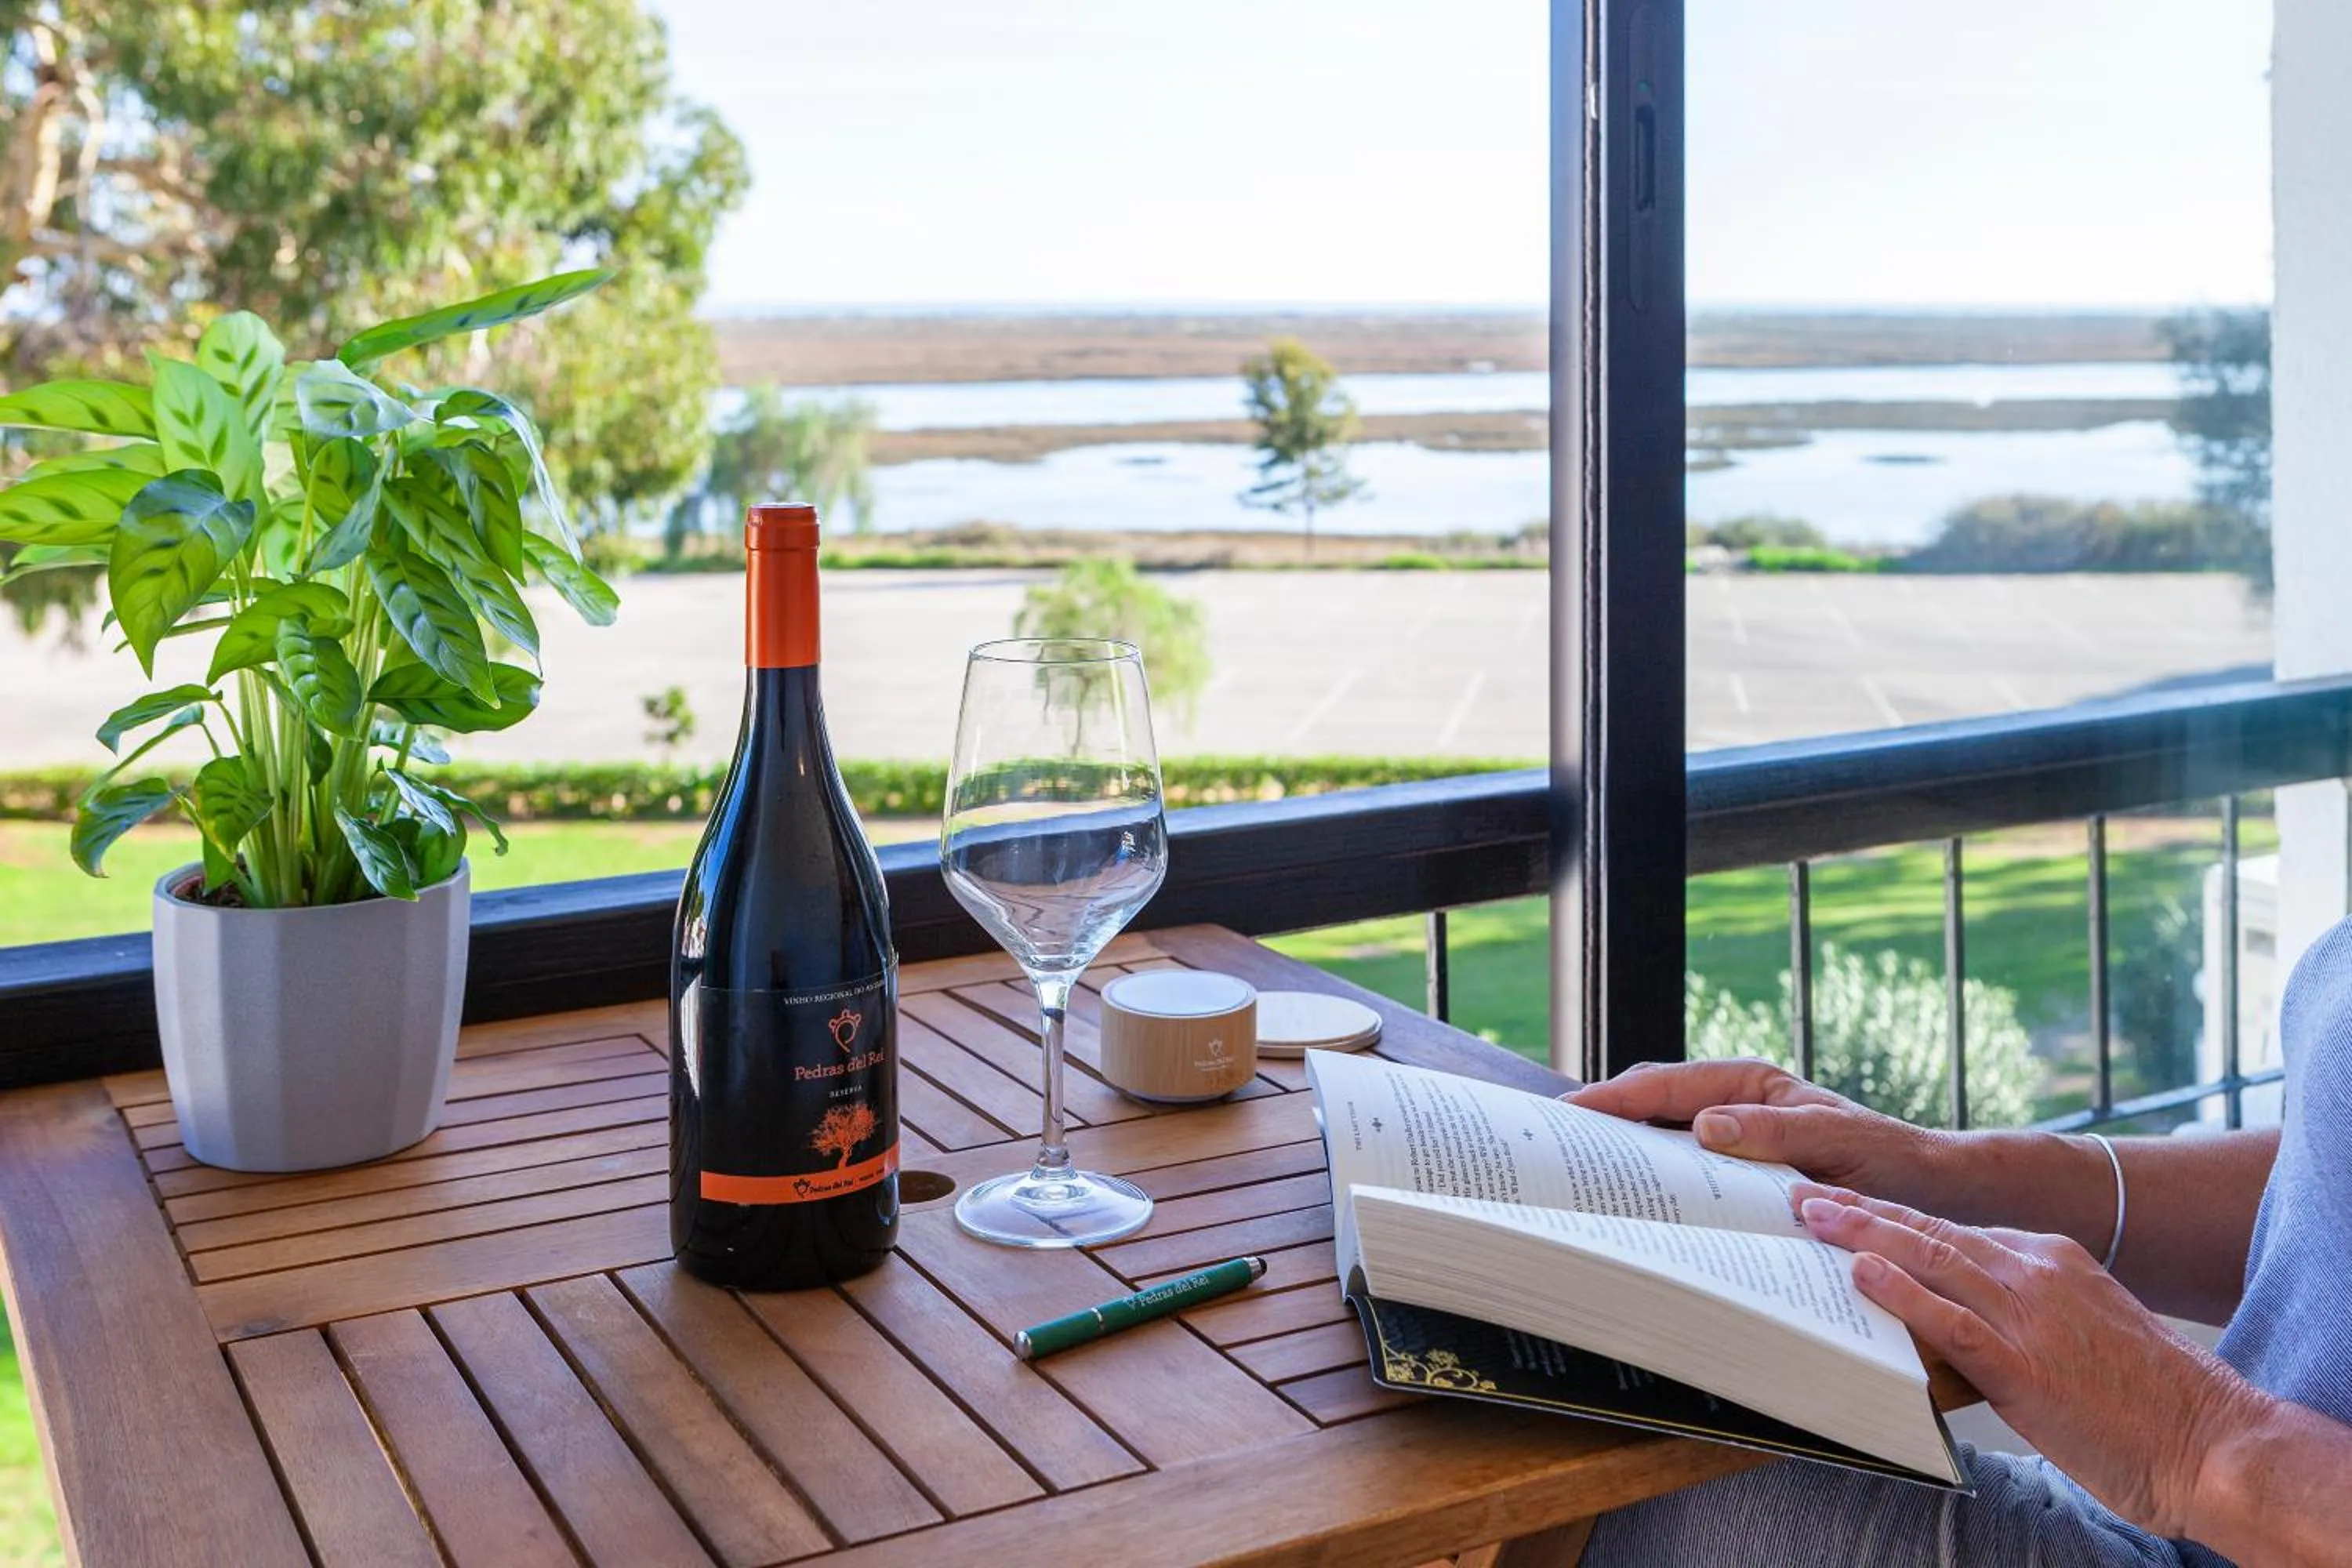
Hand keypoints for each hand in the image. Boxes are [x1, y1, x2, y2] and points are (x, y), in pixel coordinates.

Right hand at [1568, 1059, 1952, 1209]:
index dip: (1611, 1100)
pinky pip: (1683, 1178)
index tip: (1567, 1114)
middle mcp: (1732, 1106)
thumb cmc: (1892, 1163)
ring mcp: (1731, 1140)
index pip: (1663, 1086)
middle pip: (1647, 1108)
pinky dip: (1655, 1189)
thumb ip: (1778, 1132)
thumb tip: (1706, 1127)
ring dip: (1621, 1161)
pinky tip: (1634, 1215)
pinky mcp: (1738, 1176)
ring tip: (1573, 1186)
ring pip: (1658, 1144)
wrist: (1933, 1194)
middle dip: (1599, 1125)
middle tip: (1548, 1152)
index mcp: (1749, 1083)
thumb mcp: (1840, 1143)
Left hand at [1794, 1183, 2267, 1537]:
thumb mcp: (2081, 1332)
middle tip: (1805, 1195)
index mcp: (2052, 1260)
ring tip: (1810, 1217)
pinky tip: (1860, 1274)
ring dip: (1863, 1234)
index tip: (1848, 1208)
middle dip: (1863, 1212)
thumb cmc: (2150, 1402)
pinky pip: (1949, 1319)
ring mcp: (2029, 1315)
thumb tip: (1958, 1322)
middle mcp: (2036, 1272)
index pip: (1955, 1231)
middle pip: (1931, 1230)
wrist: (2215, 1440)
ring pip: (1931, 1258)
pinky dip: (1900, 1293)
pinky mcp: (2024, 1365)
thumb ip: (2022, 1315)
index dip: (1894, 1219)